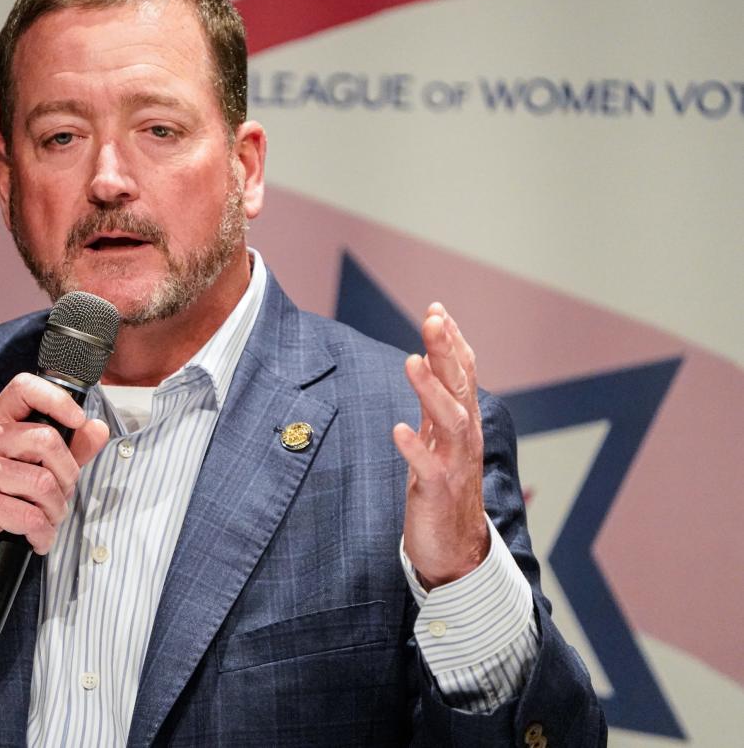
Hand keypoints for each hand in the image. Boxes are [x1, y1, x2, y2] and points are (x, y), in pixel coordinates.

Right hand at [0, 373, 108, 625]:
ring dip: (55, 512)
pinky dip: (42, 535)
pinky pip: (30, 516)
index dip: (58, 399)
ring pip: (43, 482)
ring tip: (46, 523)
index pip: (24, 388)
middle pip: (47, 440)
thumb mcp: (24, 472)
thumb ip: (64, 450)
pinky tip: (34, 540)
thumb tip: (97, 428)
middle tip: (59, 499)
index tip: (78, 421)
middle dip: (67, 477)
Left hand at [393, 303, 489, 589]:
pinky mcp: (437, 494)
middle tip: (433, 319)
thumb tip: (427, 360)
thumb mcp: (440, 440)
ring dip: (432, 390)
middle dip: (447, 352)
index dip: (451, 343)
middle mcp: (463, 440)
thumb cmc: (443, 490)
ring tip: (411, 361)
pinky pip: (428, 469)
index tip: (436, 309)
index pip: (461, 375)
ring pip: (451, 422)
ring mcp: (453, 466)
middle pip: (460, 388)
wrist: (456, 553)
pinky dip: (416, 448)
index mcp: (461, 425)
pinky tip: (399, 430)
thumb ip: (436, 403)